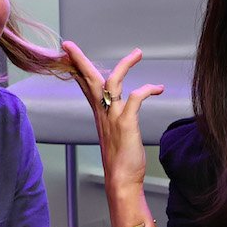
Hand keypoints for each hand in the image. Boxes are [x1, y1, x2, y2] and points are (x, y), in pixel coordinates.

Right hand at [62, 41, 162, 192]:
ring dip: (123, 65)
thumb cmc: (121, 161)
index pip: (84, 86)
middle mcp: (103, 114)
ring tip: (137, 53)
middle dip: (79, 60)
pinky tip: (158, 88)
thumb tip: (116, 110)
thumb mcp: (113, 135)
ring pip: (111, 83)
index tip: (68, 53)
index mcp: (99, 115)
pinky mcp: (126, 124)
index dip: (77, 68)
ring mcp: (113, 118)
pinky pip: (134, 98)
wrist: (121, 181)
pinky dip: (146, 89)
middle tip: (69, 44)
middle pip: (88, 80)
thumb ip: (112, 120)